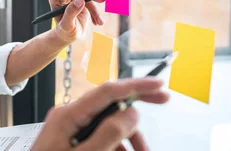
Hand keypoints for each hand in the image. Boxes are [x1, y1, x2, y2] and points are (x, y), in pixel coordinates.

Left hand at [31, 78, 169, 150]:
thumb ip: (109, 134)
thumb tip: (132, 112)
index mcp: (68, 115)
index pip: (108, 90)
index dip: (137, 85)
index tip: (159, 85)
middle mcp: (68, 116)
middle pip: (110, 105)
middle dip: (136, 112)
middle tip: (162, 102)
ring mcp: (69, 128)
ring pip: (108, 125)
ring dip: (128, 139)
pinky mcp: (70, 140)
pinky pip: (99, 137)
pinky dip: (115, 147)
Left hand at [50, 0, 106, 42]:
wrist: (68, 35)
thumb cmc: (64, 31)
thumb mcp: (67, 26)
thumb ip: (71, 13)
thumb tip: (81, 0)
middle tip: (101, 0)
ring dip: (95, 9)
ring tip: (99, 22)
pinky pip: (92, 1)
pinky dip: (95, 12)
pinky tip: (97, 22)